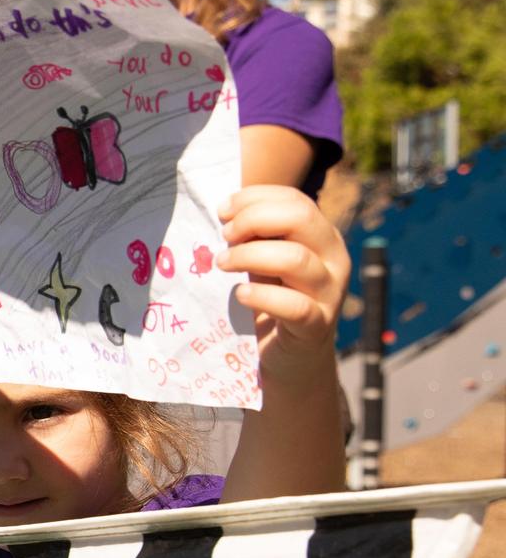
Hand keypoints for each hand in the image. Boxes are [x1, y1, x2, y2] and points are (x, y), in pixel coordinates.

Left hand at [217, 185, 349, 386]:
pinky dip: (263, 296)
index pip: (295, 201)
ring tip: (223, 264)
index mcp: (323, 237)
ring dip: (249, 256)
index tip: (222, 211)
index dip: (255, 198)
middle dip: (253, 220)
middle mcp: (334, 259)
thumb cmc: (273, 301)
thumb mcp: (266, 262)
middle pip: (301, 218)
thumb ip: (255, 237)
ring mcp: (330, 293)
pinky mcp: (316, 325)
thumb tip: (224, 211)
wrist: (291, 358)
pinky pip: (294, 306)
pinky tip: (241, 294)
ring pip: (295, 259)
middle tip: (225, 236)